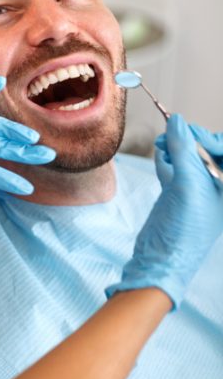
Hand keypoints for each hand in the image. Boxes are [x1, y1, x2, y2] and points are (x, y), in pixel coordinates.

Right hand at [106, 114, 222, 309]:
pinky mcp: (178, 194)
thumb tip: (177, 121)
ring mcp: (197, 190)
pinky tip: (160, 156)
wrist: (162, 258)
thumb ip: (184, 151)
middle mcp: (217, 187)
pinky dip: (167, 160)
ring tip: (161, 145)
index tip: (189, 134)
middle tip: (172, 136)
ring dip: (175, 147)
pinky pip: (175, 167)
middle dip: (190, 141)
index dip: (208, 140)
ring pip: (189, 157)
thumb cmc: (185, 228)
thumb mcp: (188, 184)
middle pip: (207, 151)